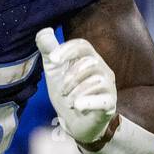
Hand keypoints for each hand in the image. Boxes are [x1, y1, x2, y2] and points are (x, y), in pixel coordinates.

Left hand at [36, 31, 117, 145]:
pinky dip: (88, 102)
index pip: (82, 45)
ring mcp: (108, 87)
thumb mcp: (54, 71)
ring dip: (76, 92)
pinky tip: (77, 106)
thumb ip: (49, 51)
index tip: (53, 60)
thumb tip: (43, 31)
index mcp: (89, 59)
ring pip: (95, 81)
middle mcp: (103, 70)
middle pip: (89, 62)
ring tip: (69, 102)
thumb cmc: (68, 93)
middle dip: (70, 77)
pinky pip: (103, 100)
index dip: (67, 50)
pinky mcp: (109, 105)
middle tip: (62, 91)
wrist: (76, 123)